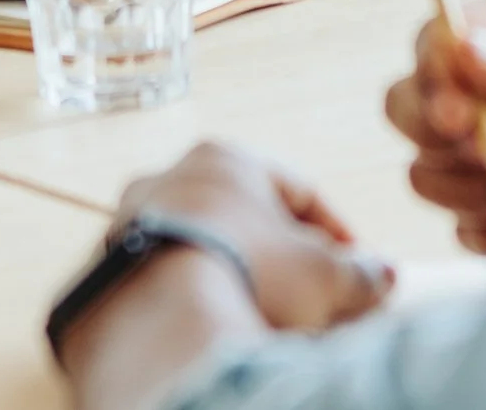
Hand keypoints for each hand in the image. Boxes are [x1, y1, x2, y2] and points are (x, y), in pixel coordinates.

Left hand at [110, 142, 393, 331]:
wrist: (159, 318)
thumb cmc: (248, 275)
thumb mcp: (324, 276)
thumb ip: (358, 273)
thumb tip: (382, 276)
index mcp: (226, 158)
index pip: (298, 190)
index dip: (336, 232)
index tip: (355, 267)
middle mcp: (169, 176)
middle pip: (244, 219)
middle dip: (282, 259)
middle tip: (312, 300)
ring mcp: (129, 220)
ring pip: (199, 248)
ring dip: (233, 278)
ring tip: (260, 319)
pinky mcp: (103, 267)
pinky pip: (160, 281)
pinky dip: (189, 300)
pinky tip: (211, 327)